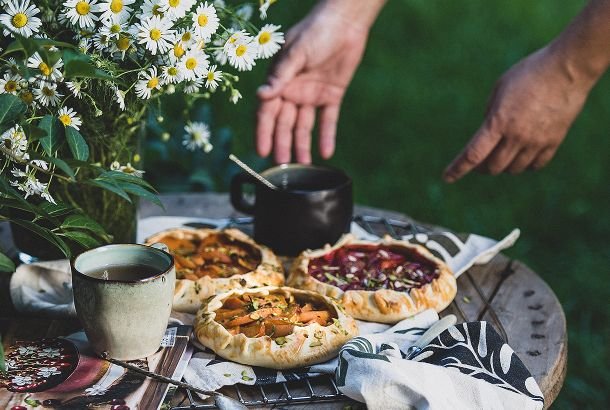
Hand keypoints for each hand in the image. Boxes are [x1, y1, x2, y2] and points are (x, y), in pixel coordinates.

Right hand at [256, 2, 370, 163]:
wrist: (345, 22)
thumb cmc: (315, 31)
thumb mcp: (296, 53)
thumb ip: (281, 76)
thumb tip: (262, 96)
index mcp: (280, 81)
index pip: (268, 112)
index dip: (264, 132)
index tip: (262, 152)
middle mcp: (293, 91)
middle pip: (285, 124)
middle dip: (283, 144)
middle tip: (282, 165)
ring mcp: (312, 95)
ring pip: (304, 126)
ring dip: (303, 144)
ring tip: (303, 164)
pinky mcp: (331, 95)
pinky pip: (328, 120)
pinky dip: (326, 135)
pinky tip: (326, 152)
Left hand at [443, 46, 590, 181]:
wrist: (568, 69)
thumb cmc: (528, 73)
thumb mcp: (499, 90)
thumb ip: (490, 115)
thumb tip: (486, 136)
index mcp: (498, 122)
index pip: (473, 154)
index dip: (458, 169)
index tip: (447, 178)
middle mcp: (517, 136)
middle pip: (494, 167)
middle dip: (483, 167)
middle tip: (479, 163)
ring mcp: (537, 141)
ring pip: (514, 169)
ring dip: (504, 166)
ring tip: (501, 156)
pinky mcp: (554, 141)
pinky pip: (536, 164)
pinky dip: (525, 165)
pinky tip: (522, 157)